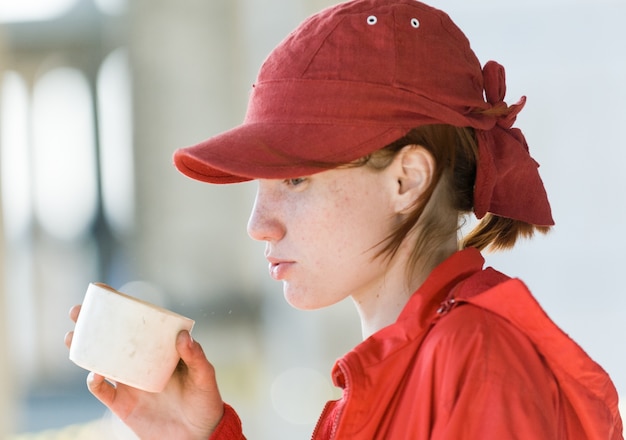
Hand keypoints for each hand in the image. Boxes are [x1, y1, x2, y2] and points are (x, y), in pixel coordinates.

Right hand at [65, 305, 223, 439]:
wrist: (198, 435)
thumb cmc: (205, 400)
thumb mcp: (205, 376)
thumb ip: (196, 357)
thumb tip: (183, 336)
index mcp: (159, 350)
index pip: (138, 324)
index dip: (120, 308)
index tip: (103, 292)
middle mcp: (141, 363)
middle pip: (112, 339)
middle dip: (91, 324)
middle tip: (77, 311)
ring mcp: (130, 383)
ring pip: (101, 361)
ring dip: (84, 348)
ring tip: (72, 336)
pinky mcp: (124, 404)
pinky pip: (103, 391)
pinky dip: (95, 382)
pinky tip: (95, 374)